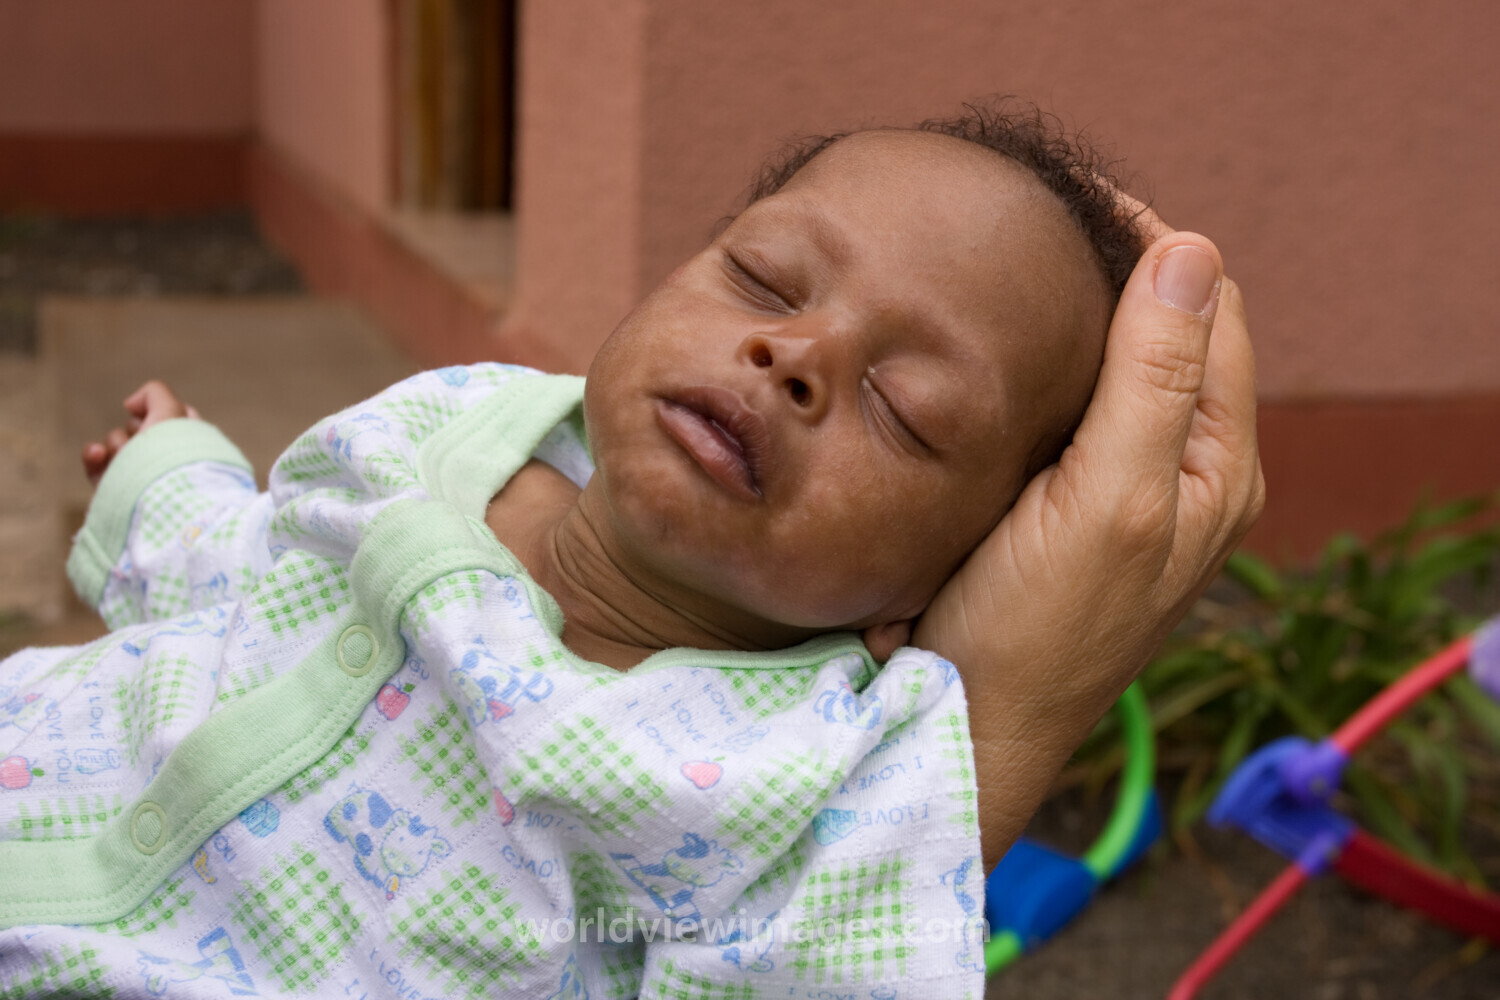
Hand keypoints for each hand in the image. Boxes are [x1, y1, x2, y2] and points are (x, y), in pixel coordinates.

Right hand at [82, 380, 199, 484]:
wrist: (155, 501)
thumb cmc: (170, 454)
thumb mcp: (172, 411)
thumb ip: (155, 394)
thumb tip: (129, 404)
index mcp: (189, 446)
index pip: (173, 417)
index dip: (163, 412)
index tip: (165, 419)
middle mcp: (164, 461)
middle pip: (139, 427)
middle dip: (138, 430)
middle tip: (148, 445)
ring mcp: (138, 475)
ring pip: (116, 442)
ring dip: (118, 445)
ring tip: (128, 461)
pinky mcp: (113, 488)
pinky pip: (95, 462)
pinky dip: (93, 455)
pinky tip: (97, 454)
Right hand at [913, 227, 1264, 867]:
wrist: (969, 728)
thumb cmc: (1037, 626)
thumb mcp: (1108, 498)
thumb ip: (1155, 379)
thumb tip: (1191, 248)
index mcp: (1217, 464)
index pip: (1211, 308)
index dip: (1153, 239)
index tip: (1071, 197)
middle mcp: (1183, 470)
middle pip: (1169, 330)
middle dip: (1114, 266)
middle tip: (1031, 222)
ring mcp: (1124, 491)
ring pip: (1116, 368)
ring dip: (1075, 314)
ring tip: (1010, 268)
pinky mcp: (1068, 507)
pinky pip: (1071, 411)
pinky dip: (1044, 366)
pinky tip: (993, 349)